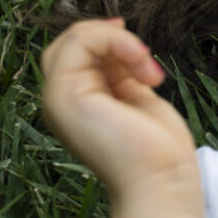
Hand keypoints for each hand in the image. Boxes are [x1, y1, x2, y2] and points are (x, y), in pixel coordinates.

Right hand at [40, 18, 198, 195]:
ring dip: (119, 40)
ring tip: (148, 72)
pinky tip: (142, 66)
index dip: (106, 40)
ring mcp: (58, 97)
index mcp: (79, 101)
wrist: (160, 180)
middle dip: (110, 37)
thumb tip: (124, 47)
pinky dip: (115, 41)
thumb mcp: (138, 98)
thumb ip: (124, 74)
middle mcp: (62, 99)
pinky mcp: (63, 95)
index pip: (77, 54)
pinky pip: (78, 42)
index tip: (141, 51)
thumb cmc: (159, 149)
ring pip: (73, 38)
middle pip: (68, 43)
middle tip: (144, 58)